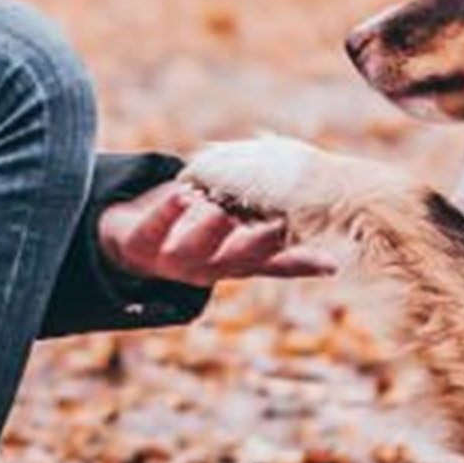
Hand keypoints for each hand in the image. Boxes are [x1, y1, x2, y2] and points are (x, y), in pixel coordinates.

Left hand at [95, 181, 336, 288]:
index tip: (327, 256)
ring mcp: (171, 261)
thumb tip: (334, 264)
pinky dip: (168, 213)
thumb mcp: (236, 246)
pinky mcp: (139, 245)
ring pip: (194, 248)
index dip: (298, 262)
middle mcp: (206, 269)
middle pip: (236, 259)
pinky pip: (154, 229)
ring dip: (210, 229)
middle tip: (278, 224)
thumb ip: (279, 253)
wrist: (129, 245)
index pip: (272, 265)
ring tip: (225, 208)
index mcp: (233, 267)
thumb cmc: (195, 239)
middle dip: (256, 243)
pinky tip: (184, 193)